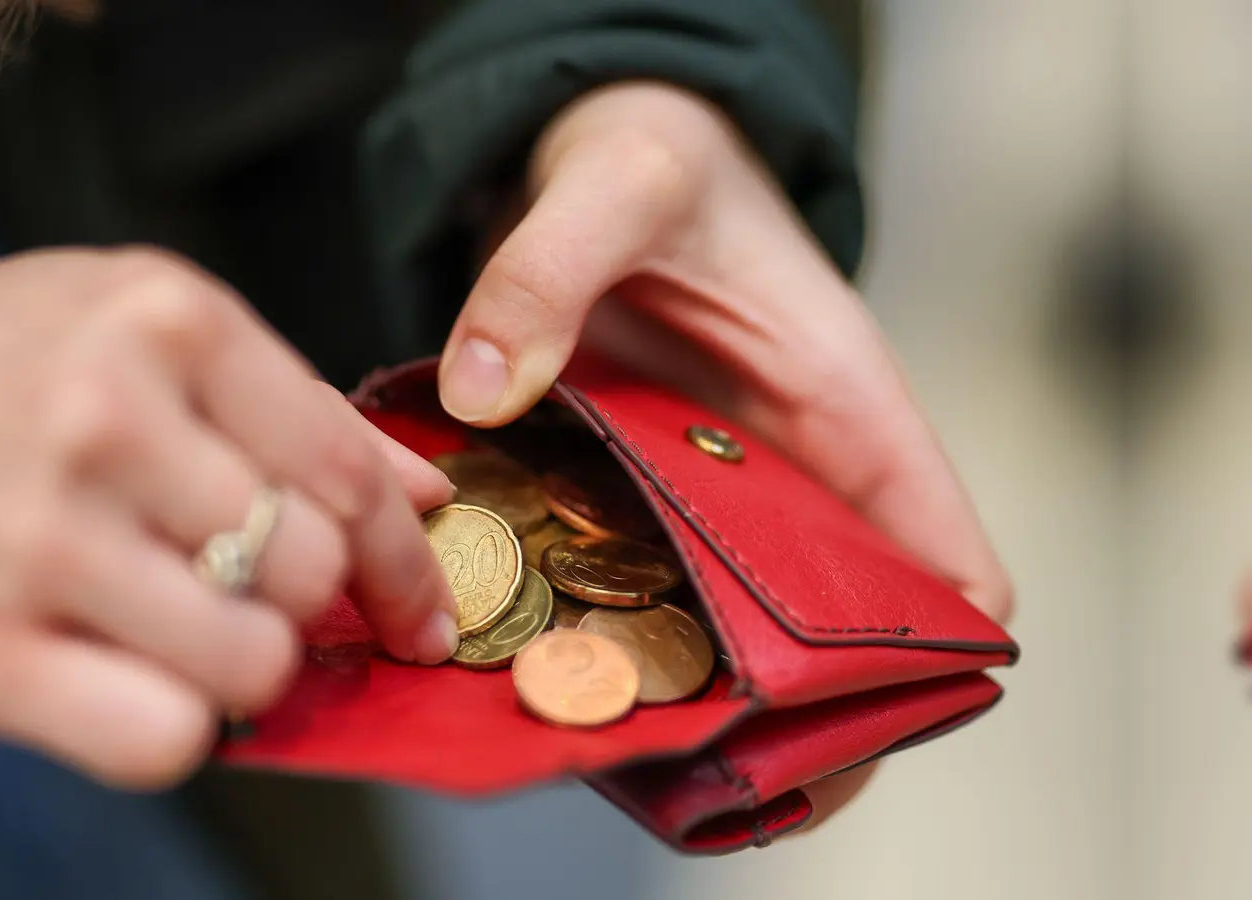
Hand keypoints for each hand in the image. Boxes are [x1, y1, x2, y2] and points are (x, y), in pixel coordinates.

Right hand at [0, 248, 457, 789]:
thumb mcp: (128, 326)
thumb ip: (284, 403)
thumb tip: (424, 489)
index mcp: (164, 318)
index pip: (344, 464)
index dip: (404, 554)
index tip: (419, 605)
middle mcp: (106, 416)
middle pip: (309, 569)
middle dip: (307, 608)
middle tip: (256, 603)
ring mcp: (38, 534)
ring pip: (252, 663)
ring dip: (238, 671)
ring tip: (175, 634)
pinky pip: (158, 739)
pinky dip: (167, 729)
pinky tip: (124, 683)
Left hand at [439, 82, 1013, 825]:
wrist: (600, 154)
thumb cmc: (656, 157)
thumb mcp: (615, 181)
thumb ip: (548, 270)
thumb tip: (484, 389)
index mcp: (844, 403)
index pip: (940, 547)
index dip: (933, 645)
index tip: (871, 710)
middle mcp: (791, 468)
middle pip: (838, 624)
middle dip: (794, 705)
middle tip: (714, 754)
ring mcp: (715, 491)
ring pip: (737, 625)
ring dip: (690, 682)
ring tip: (617, 726)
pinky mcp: (639, 493)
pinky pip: (641, 586)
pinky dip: (605, 630)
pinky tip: (540, 662)